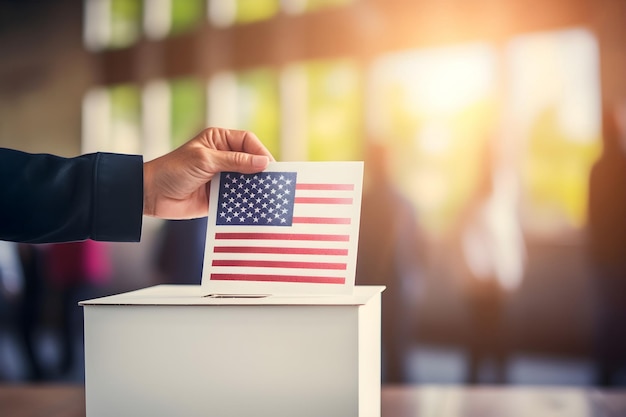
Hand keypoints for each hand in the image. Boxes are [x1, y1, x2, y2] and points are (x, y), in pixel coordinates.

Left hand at [143, 127, 273, 218]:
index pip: (248, 141)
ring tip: (268, 196)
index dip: (260, 152)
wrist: (152, 195)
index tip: (270, 167)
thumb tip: (263, 162)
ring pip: (247, 180)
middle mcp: (223, 157)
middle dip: (261, 172)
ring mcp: (222, 176)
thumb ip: (235, 161)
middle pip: (251, 161)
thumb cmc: (174, 170)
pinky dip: (246, 201)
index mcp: (219, 140)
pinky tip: (255, 206)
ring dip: (255, 188)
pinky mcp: (220, 195)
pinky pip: (238, 197)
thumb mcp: (205, 160)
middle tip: (275, 183)